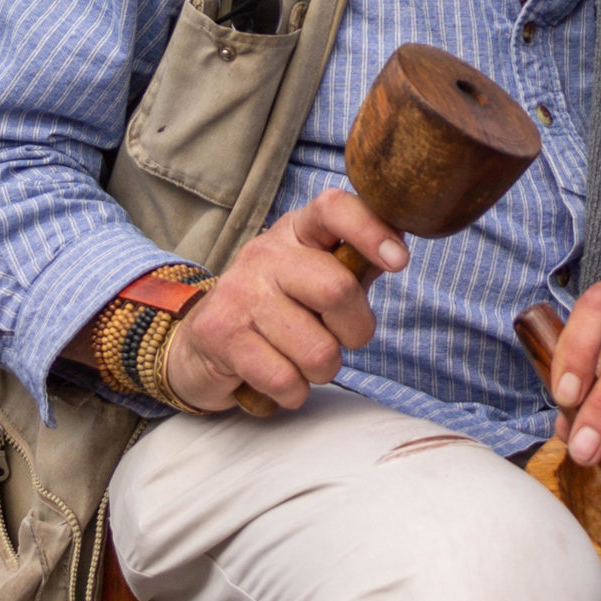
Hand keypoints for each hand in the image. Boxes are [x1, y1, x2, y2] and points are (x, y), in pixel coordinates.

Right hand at [162, 190, 407, 412]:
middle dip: (354, 331)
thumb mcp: (315, 278)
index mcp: (296, 231)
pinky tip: (274, 376)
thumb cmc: (278, 310)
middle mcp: (265, 253)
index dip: (371, 230)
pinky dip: (292, 392)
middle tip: (337, 338)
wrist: (201, 344)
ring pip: (318, 350)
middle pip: (338, 290)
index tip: (399, 262)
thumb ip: (355, 266)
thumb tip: (398, 252)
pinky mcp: (222, 333)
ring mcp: (240, 291)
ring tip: (297, 358)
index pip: (334, 208)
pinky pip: (286, 381)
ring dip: (321, 370)